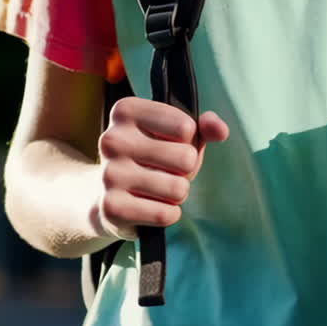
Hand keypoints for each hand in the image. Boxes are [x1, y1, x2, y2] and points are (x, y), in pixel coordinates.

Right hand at [91, 97, 228, 239]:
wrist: (106, 195)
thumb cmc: (149, 159)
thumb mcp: (176, 136)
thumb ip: (203, 127)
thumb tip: (220, 130)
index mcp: (126, 111)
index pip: (186, 127)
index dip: (188, 141)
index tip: (168, 144)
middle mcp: (112, 140)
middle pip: (186, 158)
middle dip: (185, 170)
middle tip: (164, 171)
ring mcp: (109, 174)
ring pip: (178, 189)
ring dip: (176, 194)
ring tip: (156, 189)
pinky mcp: (111, 208)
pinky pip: (165, 214)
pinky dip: (167, 214)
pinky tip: (150, 206)